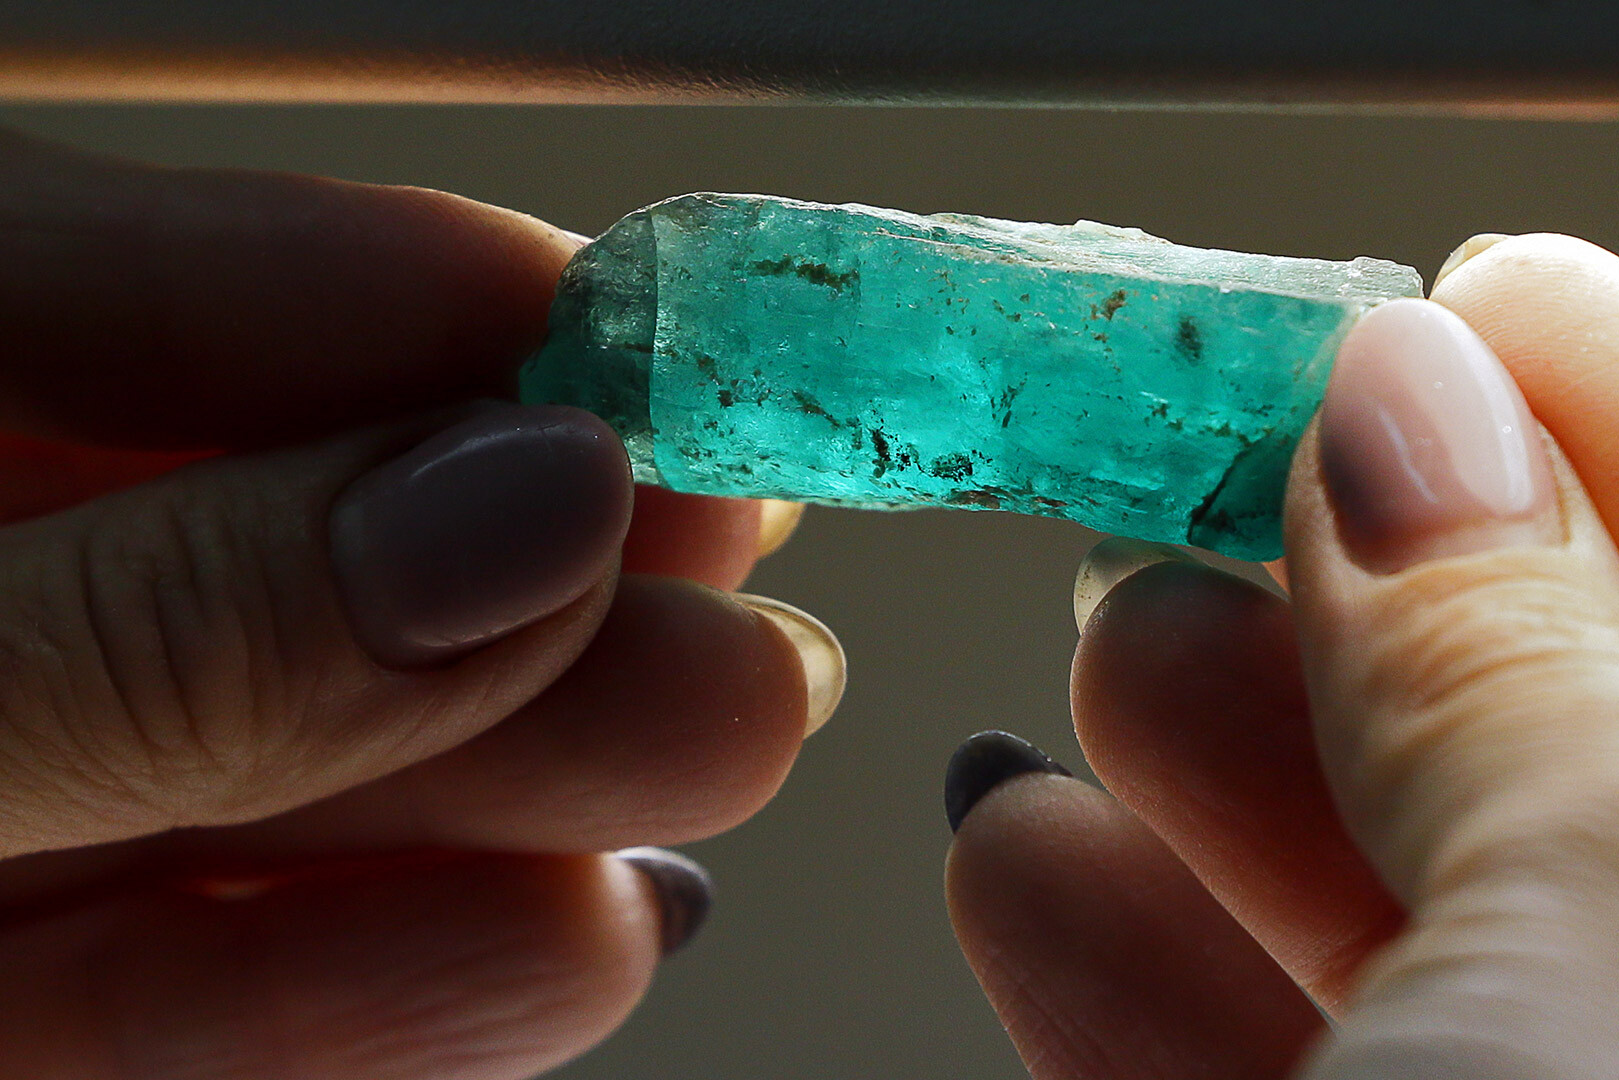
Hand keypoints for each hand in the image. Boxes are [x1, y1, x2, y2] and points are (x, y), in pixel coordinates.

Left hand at [0, 130, 840, 1078]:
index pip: (114, 287)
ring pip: (248, 772)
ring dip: (510, 781)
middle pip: (243, 541)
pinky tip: (567, 939)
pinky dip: (373, 989)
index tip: (640, 330)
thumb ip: (164, 630)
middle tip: (733, 575)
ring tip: (719, 741)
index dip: (401, 293)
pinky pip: (174, 993)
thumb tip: (517, 507)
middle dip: (519, 570)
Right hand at [945, 235, 1618, 1075]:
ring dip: (1223, 783)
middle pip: (1607, 769)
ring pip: (1425, 937)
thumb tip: (1411, 421)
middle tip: (1238, 472)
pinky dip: (1145, 975)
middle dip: (1383, 603)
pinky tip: (1036, 867)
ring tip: (1116, 657)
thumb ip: (1521, 673)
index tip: (1476, 308)